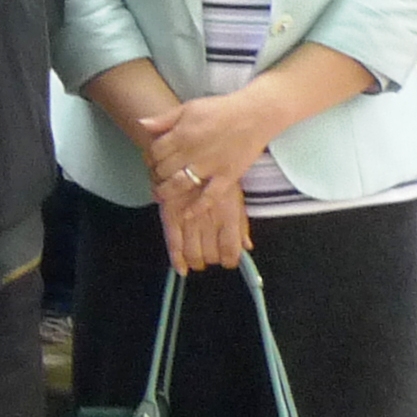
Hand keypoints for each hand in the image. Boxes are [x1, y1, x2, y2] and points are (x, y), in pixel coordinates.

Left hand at [133, 93, 277, 194]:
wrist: (255, 115)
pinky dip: (197, 207)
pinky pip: (210, 196)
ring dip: (167, 192)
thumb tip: (141, 124)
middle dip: (156, 175)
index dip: (149, 158)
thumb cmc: (220, 109)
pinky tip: (186, 215)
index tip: (151, 161)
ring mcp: (211, 166)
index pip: (155, 151)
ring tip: (160, 195)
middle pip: (164, 169)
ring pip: (181, 184)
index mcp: (182, 134)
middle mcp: (193, 152)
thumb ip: (164, 119)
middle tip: (155, 178)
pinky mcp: (228, 176)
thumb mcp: (188, 108)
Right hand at [157, 159, 251, 273]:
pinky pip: (173, 241)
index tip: (229, 262)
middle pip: (211, 254)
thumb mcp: (233, 193)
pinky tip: (181, 269)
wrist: (187, 147)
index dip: (230, 260)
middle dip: (211, 260)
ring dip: (196, 260)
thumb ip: (239, 221)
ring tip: (196, 261)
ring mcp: (189, 218)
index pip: (231, 249)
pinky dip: (177, 258)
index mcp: (228, 213)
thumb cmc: (215, 169)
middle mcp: (209, 219)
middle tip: (209, 259)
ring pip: (193, 252)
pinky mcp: (170, 214)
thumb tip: (246, 246)